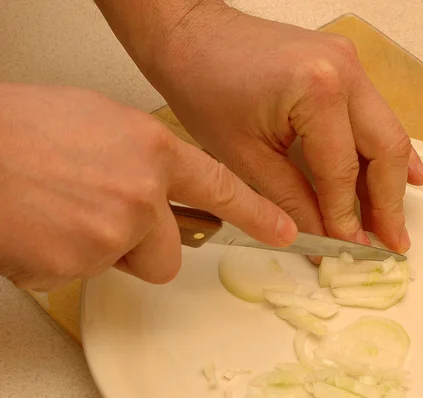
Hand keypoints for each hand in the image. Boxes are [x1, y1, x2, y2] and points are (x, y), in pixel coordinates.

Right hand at [0, 83, 296, 290]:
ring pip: (129, 264)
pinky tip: (41, 227)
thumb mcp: (101, 122)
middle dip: (145, 246)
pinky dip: (62, 259)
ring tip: (62, 214)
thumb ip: (143, 155)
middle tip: (101, 216)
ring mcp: (113, 232)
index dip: (256, 213)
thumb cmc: (22, 128)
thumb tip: (158, 180)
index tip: (284, 231)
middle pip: (173, 251)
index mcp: (152, 150)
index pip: (221, 187)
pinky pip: (83, 274)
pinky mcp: (78, 265)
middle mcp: (141, 193)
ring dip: (102, 251)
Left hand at [142, 7, 422, 252]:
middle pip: (385, 148)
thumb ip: (292, 201)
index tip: (349, 247)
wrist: (192, 36)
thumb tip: (324, 236)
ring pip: (387, 130)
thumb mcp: (244, 157)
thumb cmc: (204, 87)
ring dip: (390, 178)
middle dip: (389, 202)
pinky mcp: (344, 64)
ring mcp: (349, 63)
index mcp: (318, 91)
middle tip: (392, 243)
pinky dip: (383, 147)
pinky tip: (407, 173)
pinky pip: (374, 113)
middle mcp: (345, 71)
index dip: (346, 216)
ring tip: (392, 219)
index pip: (343, 171)